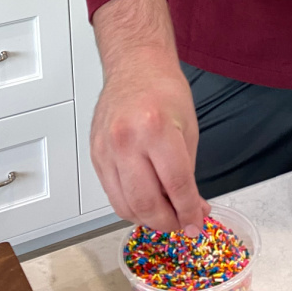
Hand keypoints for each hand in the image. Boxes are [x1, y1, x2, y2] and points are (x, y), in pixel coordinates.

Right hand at [91, 54, 210, 232]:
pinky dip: (130, 206)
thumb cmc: (164, 90)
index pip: (176, 185)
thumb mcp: (188, 129)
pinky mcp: (95, 156)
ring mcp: (106, 150)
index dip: (188, 211)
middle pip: (146, 203)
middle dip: (167, 223)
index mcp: (156, 129)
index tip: (196, 223)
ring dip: (148, 219)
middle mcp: (127, 141)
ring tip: (165, 215)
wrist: (135, 66)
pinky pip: (112, 194)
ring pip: (125, 206)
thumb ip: (189, 173)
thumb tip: (193, 210)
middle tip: (181, 224)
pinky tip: (146, 202)